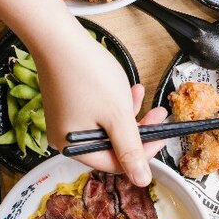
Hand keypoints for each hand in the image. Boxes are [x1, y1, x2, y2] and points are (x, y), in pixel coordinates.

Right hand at [35, 32, 166, 185]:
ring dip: (128, 112)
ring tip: (140, 94)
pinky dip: (114, 103)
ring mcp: (66, 120)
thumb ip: (131, 150)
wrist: (59, 39)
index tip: (159, 136)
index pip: (115, 163)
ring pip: (107, 126)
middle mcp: (66, 138)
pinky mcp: (68, 104)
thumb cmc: (86, 74)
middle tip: (157, 114)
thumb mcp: (117, 116)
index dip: (142, 152)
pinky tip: (127, 88)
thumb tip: (141, 180)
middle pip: (112, 144)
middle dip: (137, 128)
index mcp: (74, 148)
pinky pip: (98, 112)